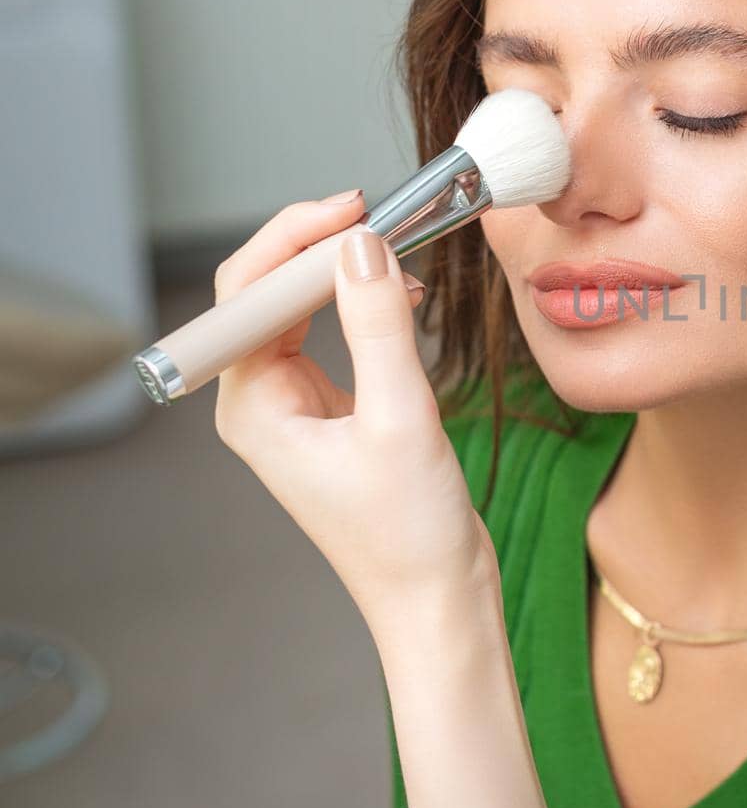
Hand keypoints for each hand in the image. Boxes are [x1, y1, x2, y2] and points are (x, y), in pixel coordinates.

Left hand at [211, 189, 492, 619]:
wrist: (436, 598)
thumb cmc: (409, 533)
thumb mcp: (401, 419)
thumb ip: (381, 326)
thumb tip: (365, 246)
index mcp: (253, 407)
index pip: (250, 293)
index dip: (297, 239)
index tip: (358, 209)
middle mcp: (260, 402)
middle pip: (267, 293)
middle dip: (317, 245)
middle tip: (379, 212)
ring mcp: (293, 407)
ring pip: (300, 309)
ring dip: (342, 271)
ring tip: (395, 245)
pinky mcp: (330, 412)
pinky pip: (330, 336)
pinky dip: (361, 304)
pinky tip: (399, 295)